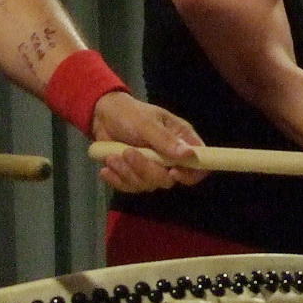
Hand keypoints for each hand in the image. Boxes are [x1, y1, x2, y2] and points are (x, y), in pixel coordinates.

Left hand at [92, 92, 207, 190]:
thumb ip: (166, 140)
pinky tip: (107, 168)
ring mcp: (153, 168)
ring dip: (127, 173)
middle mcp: (170, 158)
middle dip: (145, 170)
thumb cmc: (130, 114)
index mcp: (181, 140)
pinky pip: (132, 188)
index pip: (199, 165)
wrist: (103, 117)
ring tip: (112, 157)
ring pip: (148, 185)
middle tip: (127, 153)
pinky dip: (118, 180)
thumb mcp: (146, 123)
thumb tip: (190, 155)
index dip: (190, 174)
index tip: (173, 172)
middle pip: (168, 179)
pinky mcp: (136, 175)